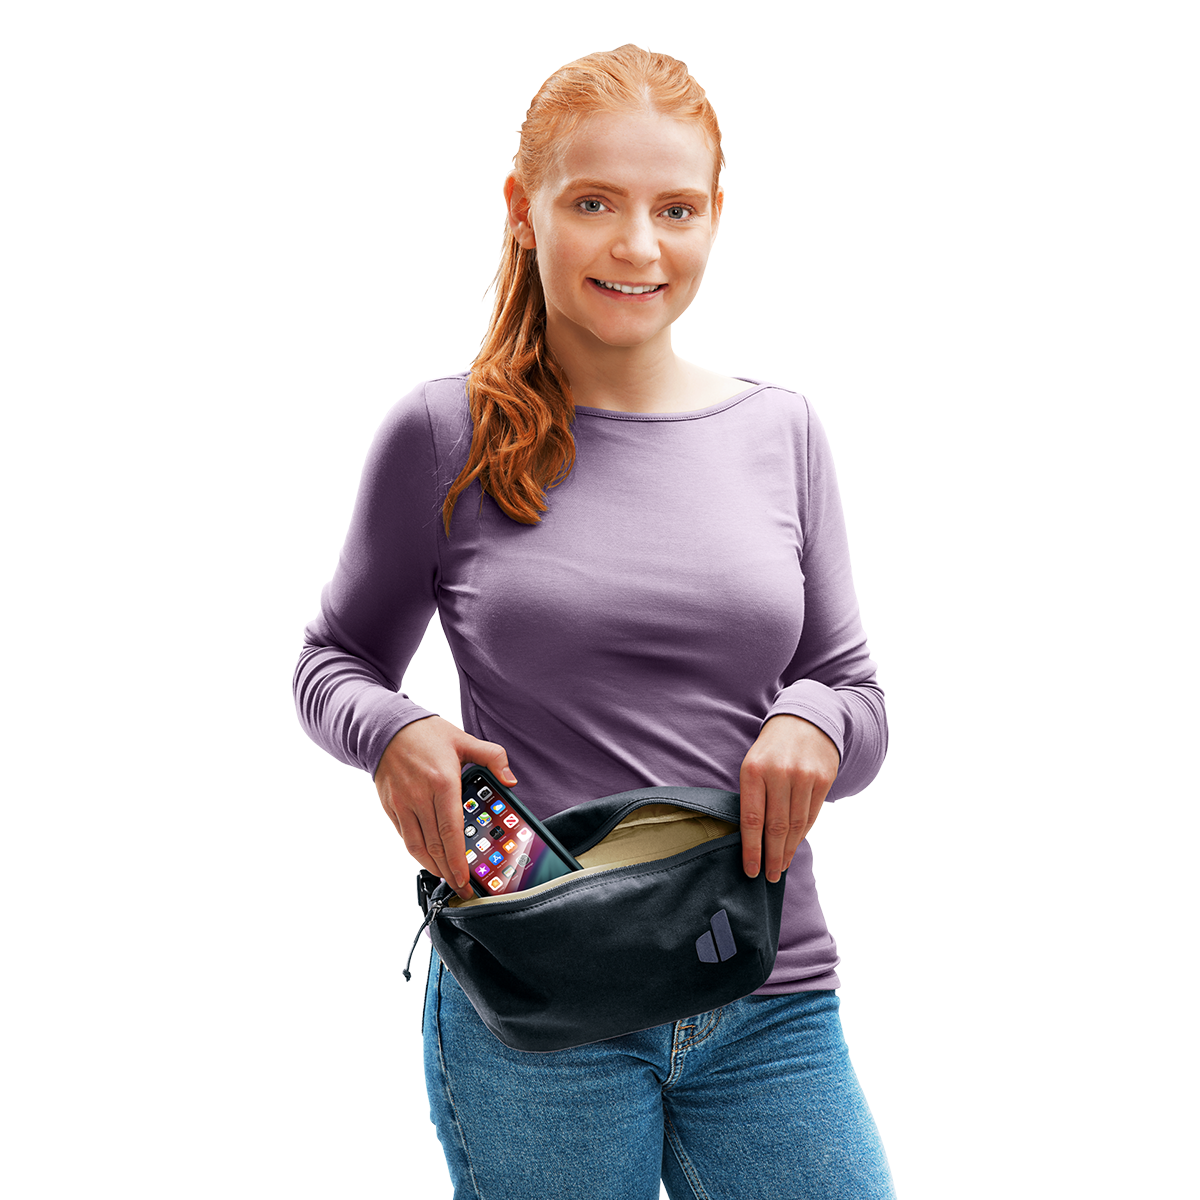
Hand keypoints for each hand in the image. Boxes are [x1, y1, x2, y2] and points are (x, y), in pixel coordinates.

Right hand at [374, 715, 516, 900]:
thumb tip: (511, 780)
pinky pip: (404, 836)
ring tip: (447, 878)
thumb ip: (493, 757)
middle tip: (461, 887)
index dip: (458, 860)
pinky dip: (417, 852)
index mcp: (442, 783)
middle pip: (434, 845)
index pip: (451, 831)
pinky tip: (429, 858)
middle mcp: (420, 797)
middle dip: (449, 872)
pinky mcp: (390, 807)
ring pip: (417, 846)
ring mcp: (402, 804)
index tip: (466, 878)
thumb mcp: (464, 739)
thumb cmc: (427, 733)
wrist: (386, 727)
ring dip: (432, 867)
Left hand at [738, 714, 839, 882]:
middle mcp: (779, 773)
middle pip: (776, 827)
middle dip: (772, 857)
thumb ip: (753, 796)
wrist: (805, 720)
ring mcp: (803, 776)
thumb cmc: (772, 748)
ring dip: (788, 850)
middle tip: (769, 876)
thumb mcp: (753, 764)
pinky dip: (803, 834)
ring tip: (782, 866)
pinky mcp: (823, 779)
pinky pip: (812, 814)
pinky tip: (795, 845)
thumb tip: (753, 839)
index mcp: (753, 770)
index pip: (751, 819)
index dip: (751, 849)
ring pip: (796, 824)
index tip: (751, 870)